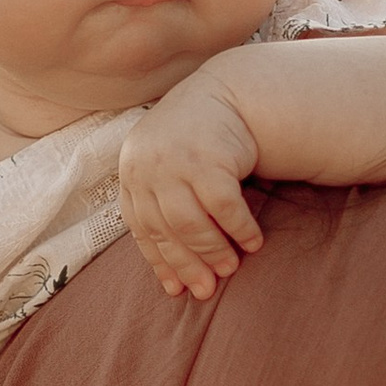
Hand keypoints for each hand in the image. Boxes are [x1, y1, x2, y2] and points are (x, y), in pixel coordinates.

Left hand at [119, 63, 262, 297]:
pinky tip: (253, 242)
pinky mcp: (208, 160)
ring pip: (192, 225)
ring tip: (231, 267)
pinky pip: (224, 208)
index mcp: (131, 172)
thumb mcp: (166, 168)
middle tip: (208, 289)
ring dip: (214, 251)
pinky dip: (239, 229)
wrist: (225, 95)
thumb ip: (161, 205)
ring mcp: (176, 163)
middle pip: (167, 230)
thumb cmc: (196, 142)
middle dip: (189, 265)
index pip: (142, 228)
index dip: (160, 262)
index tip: (177, 289)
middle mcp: (147, 167)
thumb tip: (171, 276)